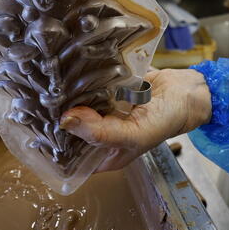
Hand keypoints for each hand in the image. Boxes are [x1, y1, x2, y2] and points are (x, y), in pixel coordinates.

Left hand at [60, 68, 211, 171]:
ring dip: (68, 94)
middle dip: (60, 116)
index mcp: (106, 155)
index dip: (55, 146)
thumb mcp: (134, 135)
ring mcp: (104, 110)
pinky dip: (83, 79)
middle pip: (71, 128)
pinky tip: (73, 72)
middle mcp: (102, 133)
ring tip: (55, 84)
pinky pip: (89, 85)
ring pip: (77, 104)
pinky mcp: (108, 89)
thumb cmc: (166, 120)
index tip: (41, 129)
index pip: (71, 157)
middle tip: (46, 101)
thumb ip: (100, 133)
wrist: (187, 91)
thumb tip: (66, 120)